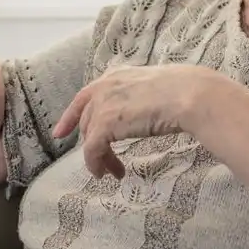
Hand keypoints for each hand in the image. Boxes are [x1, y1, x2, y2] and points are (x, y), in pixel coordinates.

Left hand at [52, 64, 218, 178]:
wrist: (188, 94)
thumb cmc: (183, 91)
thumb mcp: (153, 88)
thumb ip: (138, 96)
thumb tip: (143, 109)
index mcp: (116, 76)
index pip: (85, 97)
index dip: (71, 116)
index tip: (61, 132)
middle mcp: (104, 86)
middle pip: (87, 120)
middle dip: (92, 143)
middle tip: (102, 163)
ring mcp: (103, 103)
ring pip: (90, 136)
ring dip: (99, 158)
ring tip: (113, 173)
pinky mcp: (105, 122)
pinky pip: (92, 149)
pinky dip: (96, 163)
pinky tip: (107, 173)